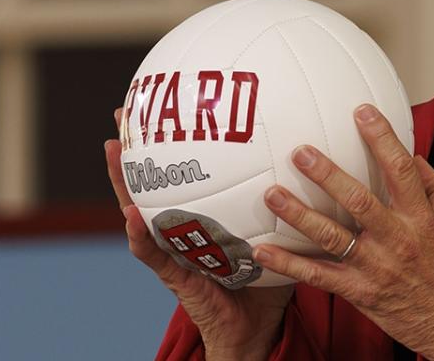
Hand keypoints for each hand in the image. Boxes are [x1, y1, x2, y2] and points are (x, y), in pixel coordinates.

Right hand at [105, 109, 293, 360]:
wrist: (256, 330)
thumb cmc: (271, 279)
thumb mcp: (281, 230)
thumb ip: (292, 198)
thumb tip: (318, 152)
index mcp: (206, 215)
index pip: (187, 171)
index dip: (174, 141)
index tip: (166, 102)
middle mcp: (184, 228)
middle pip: (154, 182)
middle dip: (138, 147)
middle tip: (123, 112)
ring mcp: (175, 251)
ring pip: (141, 211)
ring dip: (123, 182)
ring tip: (114, 151)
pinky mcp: (176, 279)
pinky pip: (155, 255)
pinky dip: (142, 236)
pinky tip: (134, 216)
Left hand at [253, 104, 433, 360]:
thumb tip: (415, 157)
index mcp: (420, 217)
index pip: (401, 170)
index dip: (382, 138)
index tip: (362, 111)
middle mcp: (397, 238)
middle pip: (359, 201)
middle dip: (328, 175)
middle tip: (301, 152)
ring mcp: (375, 266)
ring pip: (333, 237)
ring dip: (300, 214)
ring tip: (272, 193)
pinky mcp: (358, 290)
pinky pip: (318, 276)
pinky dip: (289, 264)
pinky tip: (263, 251)